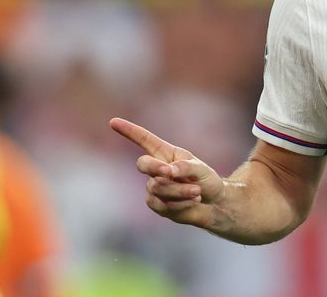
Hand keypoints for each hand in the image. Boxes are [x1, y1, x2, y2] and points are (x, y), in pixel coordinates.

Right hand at [110, 117, 224, 228]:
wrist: (213, 204)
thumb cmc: (207, 181)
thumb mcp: (201, 170)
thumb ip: (185, 167)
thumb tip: (167, 171)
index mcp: (167, 153)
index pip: (145, 140)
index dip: (129, 131)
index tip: (113, 122)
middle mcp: (157, 168)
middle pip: (143, 164)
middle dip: (155, 167)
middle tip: (170, 172)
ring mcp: (154, 187)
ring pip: (158, 187)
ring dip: (180, 190)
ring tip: (197, 191)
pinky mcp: (156, 204)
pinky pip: (162, 204)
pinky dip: (180, 203)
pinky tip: (192, 201)